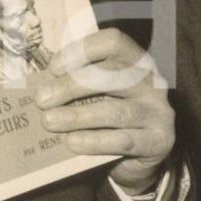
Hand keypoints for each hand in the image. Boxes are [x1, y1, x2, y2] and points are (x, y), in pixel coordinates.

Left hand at [35, 28, 173, 193]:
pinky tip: (72, 142)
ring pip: (116, 111)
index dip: (82, 51)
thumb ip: (77, 87)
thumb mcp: (96, 96)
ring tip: (49, 121)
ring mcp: (159, 112)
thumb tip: (41, 87)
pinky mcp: (159, 141)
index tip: (53, 69)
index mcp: (136, 62)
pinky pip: (123, 140)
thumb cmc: (110, 119)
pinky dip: (94, 141)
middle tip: (41, 100)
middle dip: (72, 85)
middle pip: (112, 74)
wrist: (138, 159)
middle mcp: (152, 82)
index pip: (113, 42)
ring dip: (78, 116)